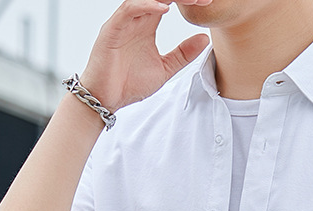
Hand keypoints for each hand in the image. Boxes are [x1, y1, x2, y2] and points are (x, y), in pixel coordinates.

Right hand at [80, 0, 212, 111]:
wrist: (106, 99)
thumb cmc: (129, 83)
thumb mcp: (164, 69)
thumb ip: (183, 54)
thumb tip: (204, 39)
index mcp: (147, 25)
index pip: (168, 2)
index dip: (186, 1)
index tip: (206, 3)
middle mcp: (135, 19)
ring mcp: (123, 22)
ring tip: (188, 0)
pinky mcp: (112, 29)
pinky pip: (129, 9)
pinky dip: (146, 6)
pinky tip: (164, 9)